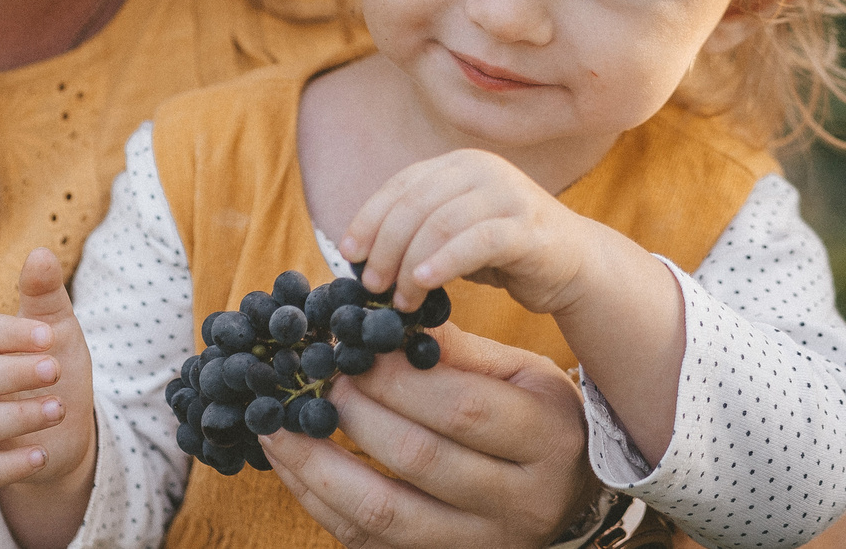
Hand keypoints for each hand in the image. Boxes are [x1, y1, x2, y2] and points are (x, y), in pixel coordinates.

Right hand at [0, 247, 95, 542]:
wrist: (67, 422)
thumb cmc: (55, 365)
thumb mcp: (58, 328)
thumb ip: (45, 295)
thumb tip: (40, 252)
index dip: (10, 334)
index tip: (51, 337)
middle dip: (12, 373)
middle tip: (56, 369)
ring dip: (16, 417)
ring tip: (59, 410)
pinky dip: (10, 465)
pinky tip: (42, 454)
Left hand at [259, 323, 595, 548]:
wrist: (568, 496)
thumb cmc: (537, 419)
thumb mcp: (521, 374)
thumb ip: (458, 350)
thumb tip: (382, 319)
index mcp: (547, 438)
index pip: (462, 409)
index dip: (399, 378)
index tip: (354, 345)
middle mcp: (519, 502)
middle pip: (419, 457)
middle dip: (355, 411)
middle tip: (314, 375)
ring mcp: (479, 544)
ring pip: (384, 511)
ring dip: (319, 464)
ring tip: (278, 422)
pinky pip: (366, 540)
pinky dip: (319, 500)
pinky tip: (292, 462)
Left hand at [341, 149, 606, 318]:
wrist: (576, 264)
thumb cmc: (505, 252)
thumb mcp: (455, 234)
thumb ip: (417, 232)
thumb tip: (360, 256)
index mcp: (459, 165)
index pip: (401, 185)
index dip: (369, 218)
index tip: (348, 254)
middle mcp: (482, 169)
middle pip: (415, 203)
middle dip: (385, 246)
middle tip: (372, 286)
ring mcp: (508, 194)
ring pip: (441, 222)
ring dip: (410, 264)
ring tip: (400, 299)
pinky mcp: (528, 227)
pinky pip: (477, 241)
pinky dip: (445, 262)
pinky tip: (425, 284)